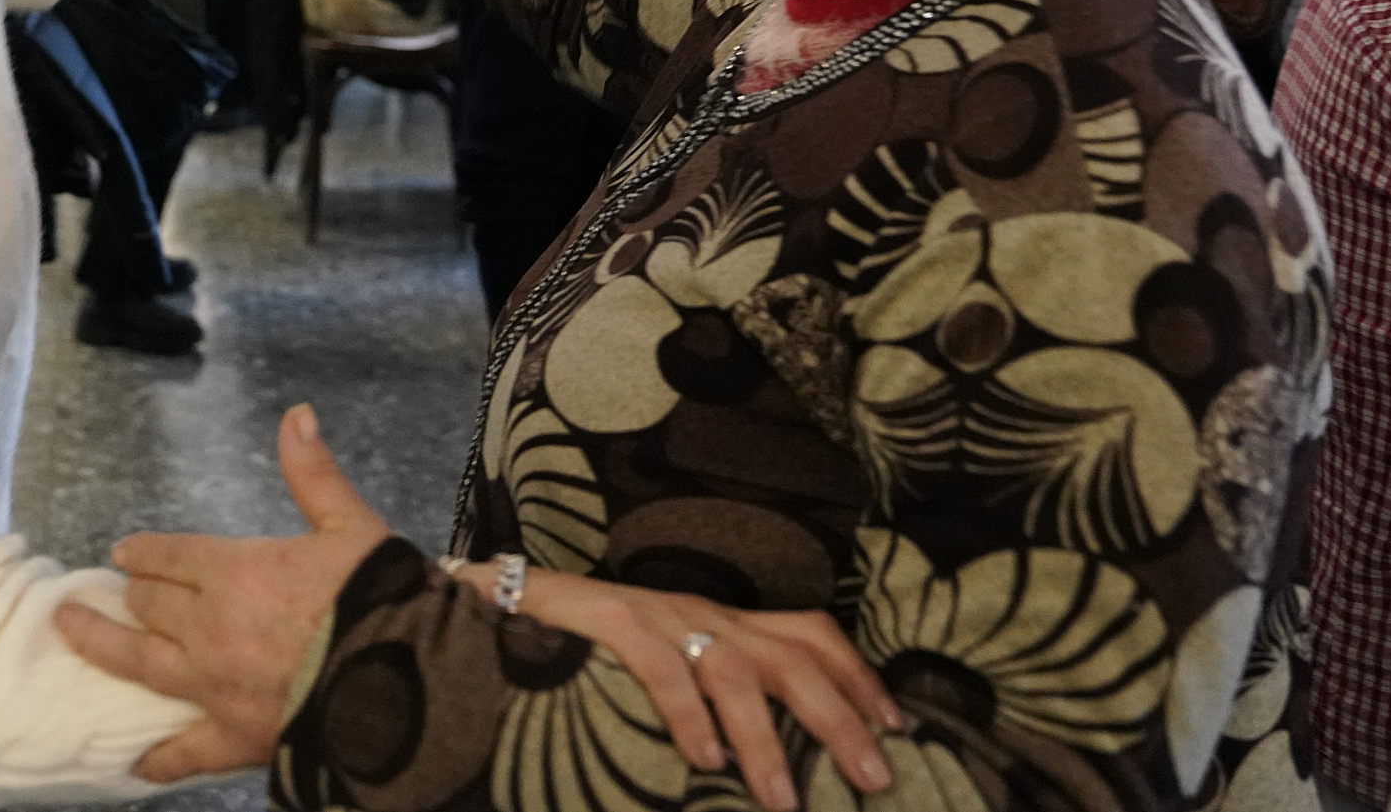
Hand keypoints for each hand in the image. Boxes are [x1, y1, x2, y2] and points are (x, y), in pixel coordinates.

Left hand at [55, 404, 388, 781]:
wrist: (407, 684)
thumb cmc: (380, 599)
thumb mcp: (351, 525)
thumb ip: (314, 474)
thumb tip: (296, 414)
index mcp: (236, 572)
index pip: (172, 556)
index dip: (145, 552)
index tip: (125, 553)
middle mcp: (211, 628)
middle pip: (152, 606)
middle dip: (132, 595)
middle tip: (115, 593)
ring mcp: (215, 686)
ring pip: (141, 663)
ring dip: (103, 644)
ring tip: (71, 632)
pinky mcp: (233, 738)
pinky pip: (183, 751)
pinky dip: (157, 758)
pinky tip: (135, 763)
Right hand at [509, 573, 903, 806]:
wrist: (494, 599)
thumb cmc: (583, 646)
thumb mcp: (661, 664)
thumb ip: (706, 698)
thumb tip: (749, 758)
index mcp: (719, 619)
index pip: (808, 633)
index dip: (857, 676)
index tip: (896, 726)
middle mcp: (698, 611)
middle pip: (791, 656)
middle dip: (840, 716)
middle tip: (875, 776)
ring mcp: (654, 615)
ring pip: (732, 670)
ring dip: (765, 740)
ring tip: (786, 801)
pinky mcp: (606, 622)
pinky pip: (659, 668)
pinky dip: (686, 716)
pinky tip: (703, 763)